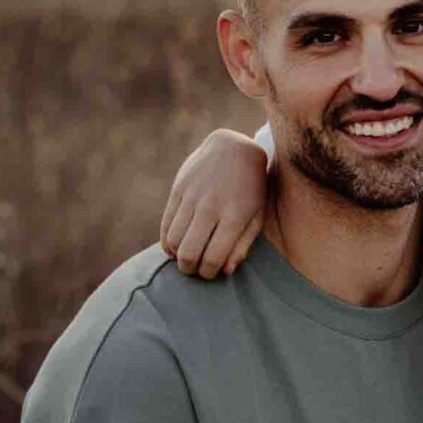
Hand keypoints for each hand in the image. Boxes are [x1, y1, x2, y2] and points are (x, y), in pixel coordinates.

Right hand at [160, 129, 269, 278]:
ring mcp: (192, 197)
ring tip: (186, 257)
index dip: (209, 272)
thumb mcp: (256, 216)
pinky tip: (175, 245)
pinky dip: (168, 240)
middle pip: (189, 252)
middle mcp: (211, 207)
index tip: (211, 273)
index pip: (214, 257)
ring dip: (177, 256)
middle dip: (190, 268)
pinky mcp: (178, 189)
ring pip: (174, 240)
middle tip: (195, 269)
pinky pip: (166, 224)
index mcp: (235, 216)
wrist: (233, 149)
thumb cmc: (250, 189)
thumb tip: (225, 271)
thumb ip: (242, 245)